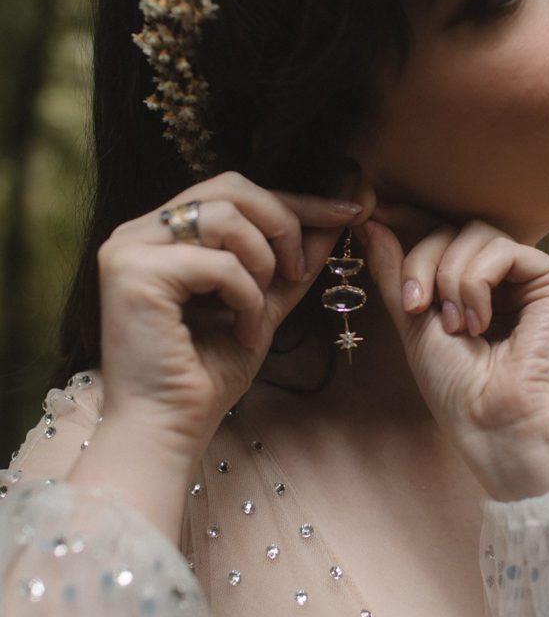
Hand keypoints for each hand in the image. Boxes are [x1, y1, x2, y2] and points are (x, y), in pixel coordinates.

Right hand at [98, 172, 361, 464]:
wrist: (168, 430)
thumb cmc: (205, 375)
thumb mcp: (260, 306)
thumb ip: (291, 263)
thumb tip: (338, 218)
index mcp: (162, 234)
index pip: (235, 193)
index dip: (295, 201)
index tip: (350, 210)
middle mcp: (138, 231)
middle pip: (231, 187)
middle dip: (284, 222)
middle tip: (298, 272)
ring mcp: (129, 247)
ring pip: (225, 214)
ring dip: (262, 263)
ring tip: (259, 310)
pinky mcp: (132, 272)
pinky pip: (218, 261)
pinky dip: (245, 296)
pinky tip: (242, 332)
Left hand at [361, 218, 548, 498]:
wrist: (497, 425)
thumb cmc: (458, 388)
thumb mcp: (413, 322)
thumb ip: (395, 273)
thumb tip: (369, 224)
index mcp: (475, 286)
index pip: (440, 234)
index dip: (407, 223)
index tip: (369, 221)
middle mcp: (507, 277)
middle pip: (453, 229)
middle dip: (422, 261)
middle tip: (414, 306)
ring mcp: (533, 277)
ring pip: (475, 233)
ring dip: (449, 277)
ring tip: (453, 326)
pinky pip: (503, 250)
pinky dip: (476, 282)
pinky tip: (477, 323)